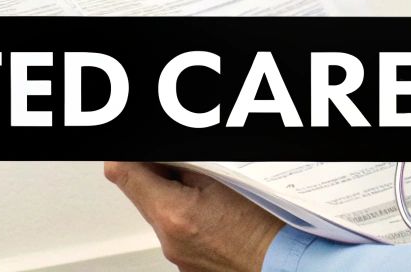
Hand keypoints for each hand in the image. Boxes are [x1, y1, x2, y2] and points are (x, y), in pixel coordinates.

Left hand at [105, 162, 282, 271]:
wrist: (286, 263)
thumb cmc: (266, 225)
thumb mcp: (220, 179)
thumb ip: (181, 165)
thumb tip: (160, 158)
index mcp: (172, 212)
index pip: (123, 173)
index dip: (129, 156)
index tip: (136, 150)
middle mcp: (169, 240)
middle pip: (141, 194)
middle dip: (157, 175)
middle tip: (185, 166)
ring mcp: (178, 257)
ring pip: (160, 214)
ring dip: (174, 198)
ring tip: (209, 193)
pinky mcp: (189, 267)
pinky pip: (177, 235)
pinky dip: (189, 221)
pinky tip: (215, 217)